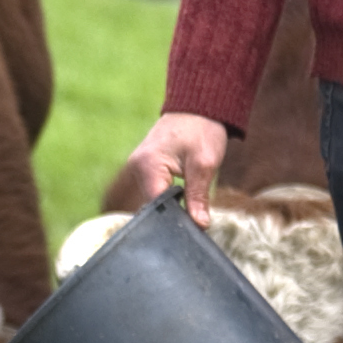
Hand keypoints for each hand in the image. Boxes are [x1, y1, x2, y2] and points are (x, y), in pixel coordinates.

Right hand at [127, 111, 228, 225]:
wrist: (197, 108)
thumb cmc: (201, 130)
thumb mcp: (204, 164)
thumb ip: (198, 196)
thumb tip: (198, 226)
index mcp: (148, 166)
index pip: (156, 206)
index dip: (173, 221)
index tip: (189, 234)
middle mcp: (137, 168)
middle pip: (151, 206)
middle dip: (171, 219)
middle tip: (192, 230)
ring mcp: (139, 168)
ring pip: (152, 201)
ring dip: (169, 210)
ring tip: (188, 221)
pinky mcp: (146, 169)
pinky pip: (154, 192)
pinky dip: (167, 201)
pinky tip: (181, 209)